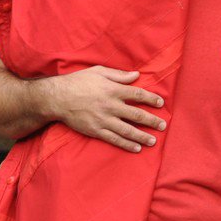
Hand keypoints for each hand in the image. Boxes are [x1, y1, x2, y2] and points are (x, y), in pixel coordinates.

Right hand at [50, 66, 166, 151]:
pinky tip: (136, 148)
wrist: (58, 98)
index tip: (161, 103)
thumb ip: (118, 75)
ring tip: (153, 141)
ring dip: (142, 136)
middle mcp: (111, 106)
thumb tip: (136, 75)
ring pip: (128, 130)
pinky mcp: (96, 131)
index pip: (137, 95)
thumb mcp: (98, 72)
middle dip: (152, 121)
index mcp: (113, 90)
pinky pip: (114, 139)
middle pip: (136, 115)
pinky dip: (126, 144)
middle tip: (163, 125)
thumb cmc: (78, 82)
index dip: (151, 99)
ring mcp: (104, 120)